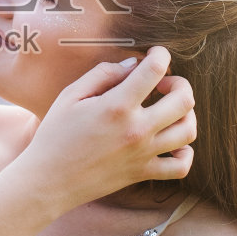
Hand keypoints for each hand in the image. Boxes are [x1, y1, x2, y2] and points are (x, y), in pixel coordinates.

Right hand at [21, 47, 195, 210]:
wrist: (48, 181)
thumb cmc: (54, 135)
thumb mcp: (70, 96)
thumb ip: (103, 74)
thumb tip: (133, 64)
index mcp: (117, 105)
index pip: (155, 69)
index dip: (160, 54)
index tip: (154, 54)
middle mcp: (137, 129)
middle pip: (184, 99)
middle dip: (179, 83)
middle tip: (162, 84)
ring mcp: (143, 154)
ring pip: (188, 130)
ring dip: (186, 114)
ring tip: (169, 110)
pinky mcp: (142, 173)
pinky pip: (181, 167)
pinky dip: (185, 153)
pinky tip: (172, 143)